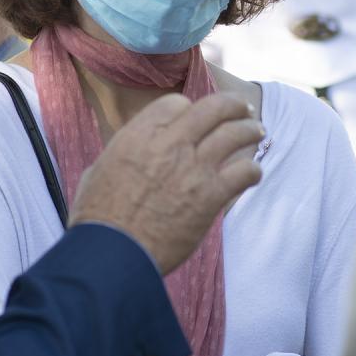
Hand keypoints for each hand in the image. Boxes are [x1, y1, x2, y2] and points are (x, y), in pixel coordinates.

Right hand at [69, 93, 263, 274]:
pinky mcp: (210, 196)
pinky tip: (252, 174)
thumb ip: (122, 154)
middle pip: (213, 108)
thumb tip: (124, 155)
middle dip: (232, 105)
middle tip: (242, 109)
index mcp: (140, 134)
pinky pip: (244, 172)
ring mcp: (194, 168)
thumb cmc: (98, 217)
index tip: (193, 119)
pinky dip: (252, 170)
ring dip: (250, 130)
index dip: (187, 109)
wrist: (112, 253)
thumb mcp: (99, 170)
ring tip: (257, 131)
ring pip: (235, 134)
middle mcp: (170, 144)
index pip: (177, 103)